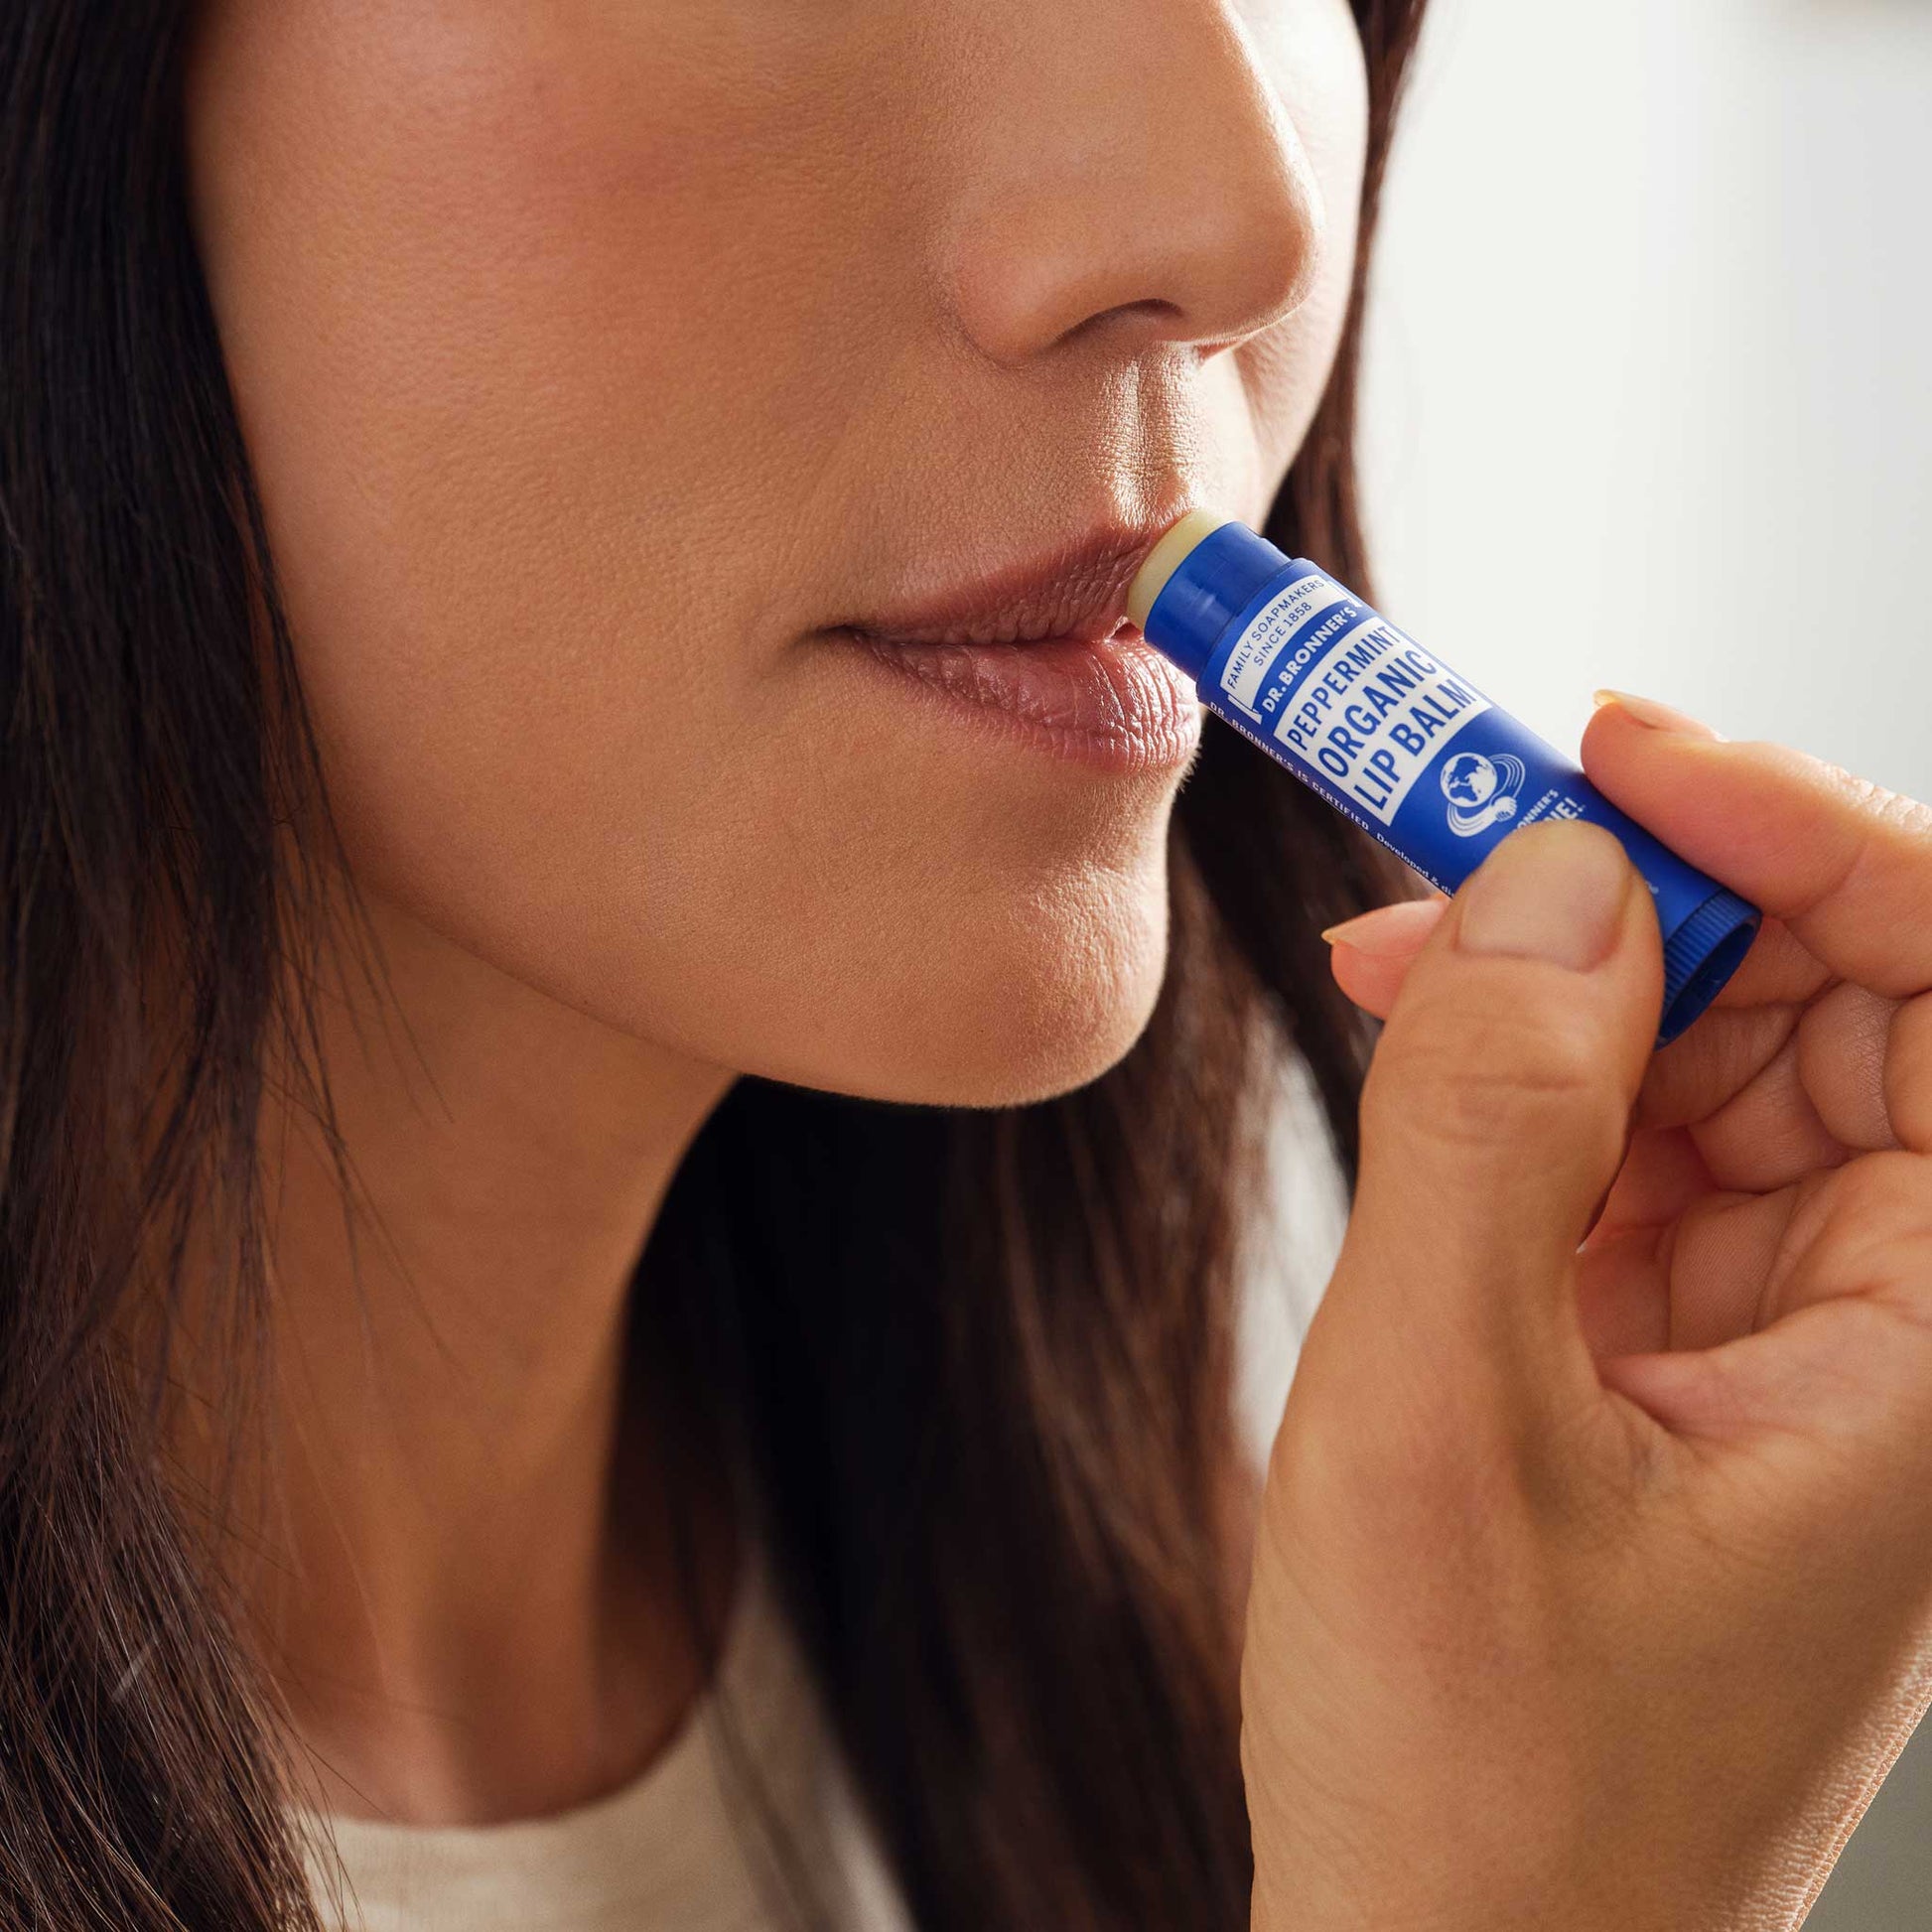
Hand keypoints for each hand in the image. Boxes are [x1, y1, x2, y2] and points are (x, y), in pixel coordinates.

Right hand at [1242, 695, 1931, 1930]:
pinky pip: (1639, 1154)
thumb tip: (1539, 880)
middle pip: (1836, 1006)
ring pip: (1723, 1065)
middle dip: (1648, 897)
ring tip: (1397, 969)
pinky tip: (1422, 1067)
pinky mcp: (1694, 1358)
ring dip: (1566, 990)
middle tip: (1451, 832)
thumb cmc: (1482, 1777)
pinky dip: (1530, 1088)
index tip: (1612, 752)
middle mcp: (1909, 1333)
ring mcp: (1802, 1343)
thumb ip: (1497, 1121)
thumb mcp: (1443, 1421)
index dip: (1804, 834)